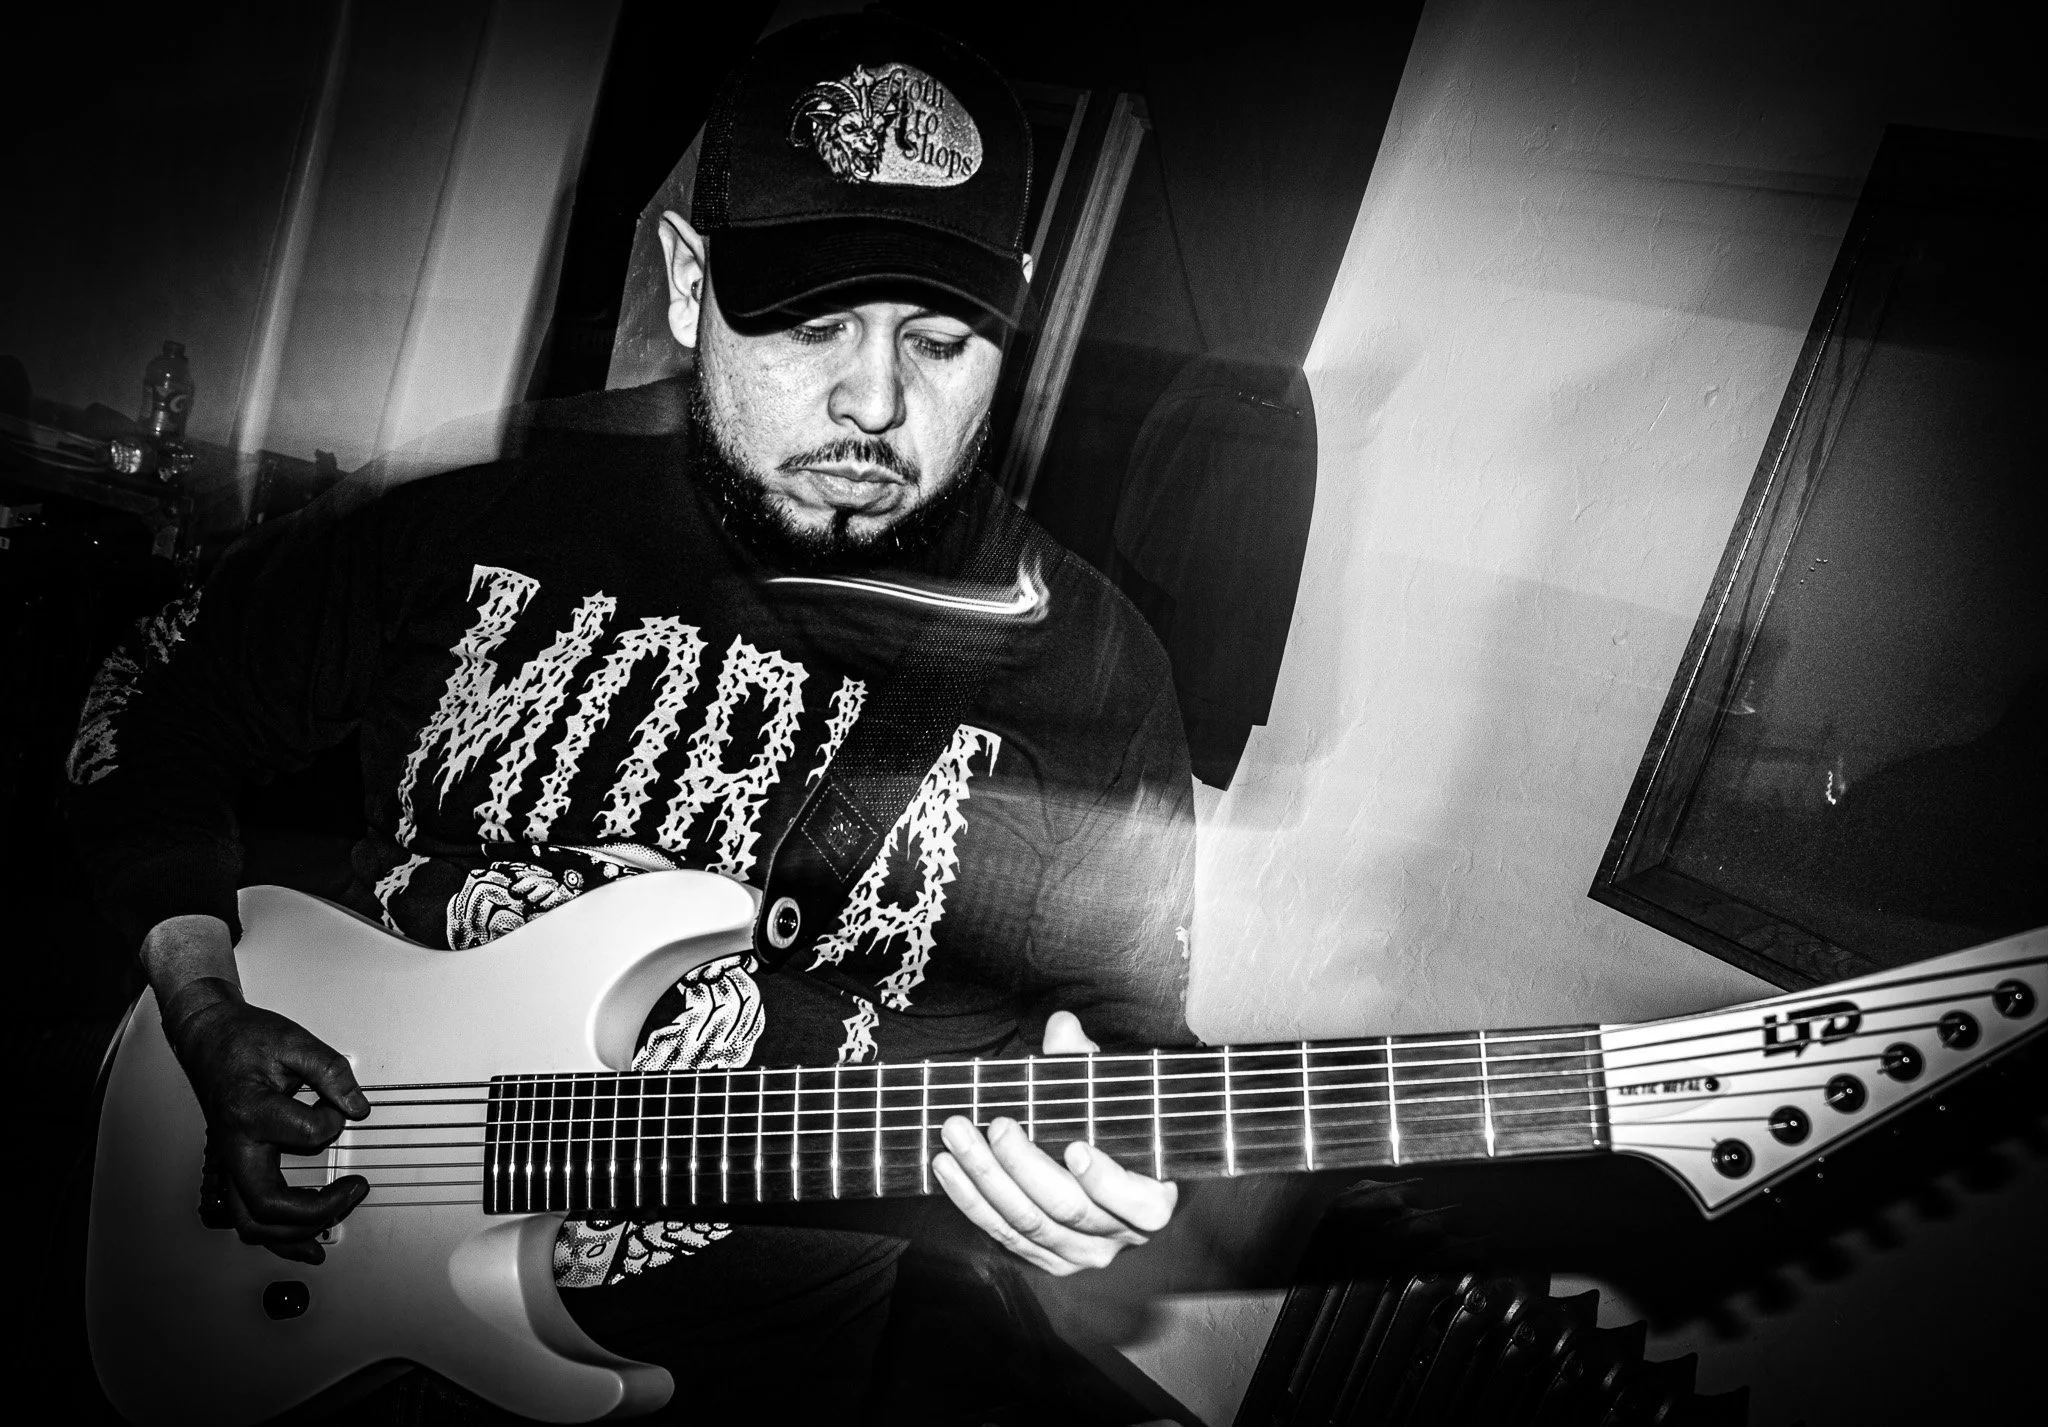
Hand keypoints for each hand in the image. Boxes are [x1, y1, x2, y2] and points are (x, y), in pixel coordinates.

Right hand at [166, 987, 370, 1263]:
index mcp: (251, 1111)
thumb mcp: (294, 1041)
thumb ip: (330, 1071)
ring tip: (333, 1224)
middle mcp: (237, 1145)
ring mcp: (232, 1162)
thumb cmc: (245, 1040)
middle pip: (270, 1205)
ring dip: (296, 1235)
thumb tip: (357, 1105)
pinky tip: (306, 1243)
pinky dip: (278, 1238)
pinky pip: (250, 1217)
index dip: (335, 1120)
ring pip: (254, 1224)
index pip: (308, 1133)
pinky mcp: (236, 1168)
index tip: (341, 1104)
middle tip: (355, 1190)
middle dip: (318, 1209)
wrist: (209, 1039)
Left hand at [931, 1011, 1178, 1275]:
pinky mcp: (1043, 1259)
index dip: (1106, 1180)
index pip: (1137, 1202)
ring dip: (985, 1178)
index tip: (1075, 1148)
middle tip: (997, 1125)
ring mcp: (1078, 1253)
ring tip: (957, 1136)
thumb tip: (1062, 1026)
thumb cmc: (1112, 1129)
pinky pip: (1001, 1233)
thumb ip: (1087, 1063)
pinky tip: (947, 1167)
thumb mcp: (1110, 1096)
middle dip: (1025, 1165)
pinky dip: (970, 1200)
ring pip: (1027, 1222)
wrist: (1106, 1177)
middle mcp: (1117, 1236)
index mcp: (1150, 1200)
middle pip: (1068, 1208)